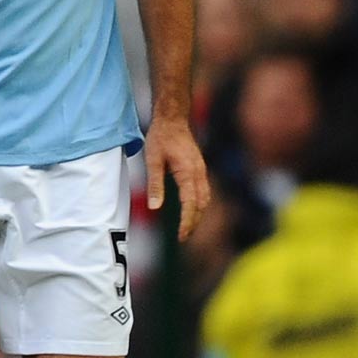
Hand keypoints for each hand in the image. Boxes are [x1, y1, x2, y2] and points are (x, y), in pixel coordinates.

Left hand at [145, 114, 211, 239]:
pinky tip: (191, 210)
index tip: (181, 236)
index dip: (187, 222)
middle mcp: (199, 174)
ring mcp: (201, 171)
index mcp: (188, 173)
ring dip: (197, 214)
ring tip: (187, 228)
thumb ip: (154, 184)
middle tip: (183, 238)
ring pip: (205, 199)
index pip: (191, 204)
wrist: (173, 119)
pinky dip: (199, 204)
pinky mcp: (199, 169)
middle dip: (194, 222)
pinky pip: (203, 191)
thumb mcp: (152, 160)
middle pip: (201, 205)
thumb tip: (154, 207)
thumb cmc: (160, 137)